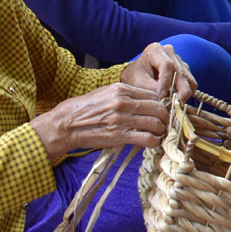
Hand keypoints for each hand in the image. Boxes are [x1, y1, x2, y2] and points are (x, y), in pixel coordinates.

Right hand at [32, 83, 171, 157]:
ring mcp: (122, 119)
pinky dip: (154, 141)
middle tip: (165, 122)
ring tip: (159, 133)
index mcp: (121, 89)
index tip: (162, 110)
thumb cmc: (85, 109)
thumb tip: (148, 101)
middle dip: (165, 116)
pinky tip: (152, 142)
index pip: (153, 94)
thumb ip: (126, 95)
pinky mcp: (119, 135)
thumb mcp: (106, 93)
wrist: (65, 125)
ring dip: (161, 130)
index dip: (161, 103)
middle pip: (158, 107)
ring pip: (156, 123)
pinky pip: (147, 138)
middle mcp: (124, 102)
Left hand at [120, 42, 195, 101]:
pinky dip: (186, 94)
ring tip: (174, 105)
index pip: (167, 65)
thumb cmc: (134, 77)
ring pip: (189, 79)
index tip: (161, 97)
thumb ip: (151, 89)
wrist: (136, 75)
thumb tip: (166, 99)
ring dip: (184, 94)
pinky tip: (176, 101)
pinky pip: (191, 84)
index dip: (166, 82)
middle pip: (182, 72)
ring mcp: (180, 61)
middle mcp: (170, 53)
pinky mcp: (185, 71)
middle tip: (174, 105)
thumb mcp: (137, 82)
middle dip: (179, 91)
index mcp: (155, 50)